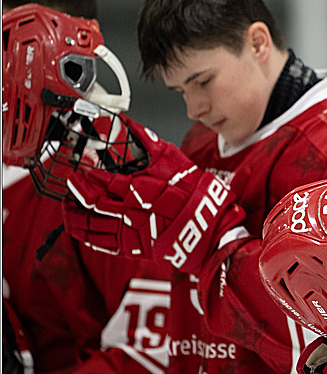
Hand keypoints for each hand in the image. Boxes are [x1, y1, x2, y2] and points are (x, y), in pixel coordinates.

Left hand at [63, 117, 245, 273]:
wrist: (209, 227)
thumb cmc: (196, 194)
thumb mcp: (176, 161)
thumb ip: (150, 143)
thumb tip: (133, 126)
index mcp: (138, 188)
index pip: (102, 180)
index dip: (87, 175)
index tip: (81, 170)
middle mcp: (129, 210)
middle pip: (91, 201)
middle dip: (77, 192)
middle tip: (72, 185)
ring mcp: (129, 231)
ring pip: (90, 225)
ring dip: (75, 215)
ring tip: (69, 207)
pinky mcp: (133, 248)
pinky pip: (101, 244)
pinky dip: (87, 236)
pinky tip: (83, 230)